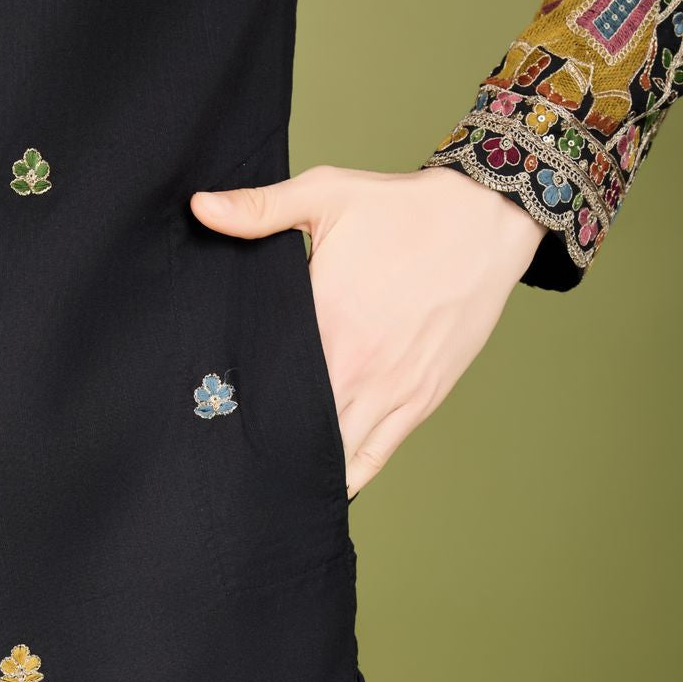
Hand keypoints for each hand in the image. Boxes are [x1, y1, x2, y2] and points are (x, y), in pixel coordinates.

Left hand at [190, 164, 545, 498]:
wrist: (483, 222)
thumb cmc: (401, 208)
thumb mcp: (326, 195)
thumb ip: (259, 208)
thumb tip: (199, 207)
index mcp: (324, 320)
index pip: (266, 380)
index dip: (238, 402)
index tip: (212, 411)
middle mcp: (355, 365)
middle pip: (296, 424)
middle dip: (265, 439)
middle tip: (232, 453)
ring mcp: (390, 389)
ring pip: (334, 449)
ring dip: (304, 462)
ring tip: (269, 477)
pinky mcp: (421, 400)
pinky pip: (376, 455)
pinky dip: (348, 474)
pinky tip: (323, 486)